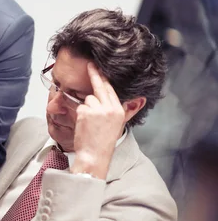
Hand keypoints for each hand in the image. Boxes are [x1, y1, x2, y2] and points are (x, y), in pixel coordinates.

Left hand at [72, 63, 125, 178]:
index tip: (99, 68)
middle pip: (100, 87)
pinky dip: (79, 113)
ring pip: (87, 99)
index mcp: (119, 110)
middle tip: (90, 64)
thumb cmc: (104, 142)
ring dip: (86, 107)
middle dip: (94, 74)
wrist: (94, 155)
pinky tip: (84, 124)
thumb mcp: (119, 124)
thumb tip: (140, 100)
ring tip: (89, 122)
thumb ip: (128, 110)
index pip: (110, 89)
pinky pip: (80, 106)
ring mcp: (97, 110)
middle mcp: (110, 108)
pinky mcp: (85, 113)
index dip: (104, 78)